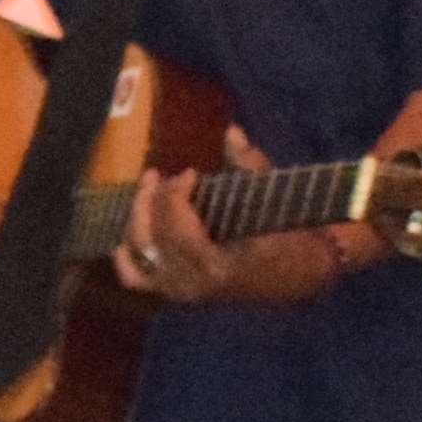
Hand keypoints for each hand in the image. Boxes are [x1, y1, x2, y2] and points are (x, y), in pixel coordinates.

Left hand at [113, 163, 338, 311]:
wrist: (297, 277)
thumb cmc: (287, 237)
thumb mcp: (274, 202)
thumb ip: (250, 166)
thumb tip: (231, 131)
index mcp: (217, 266)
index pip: (177, 230)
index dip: (175, 196)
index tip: (189, 173)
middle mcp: (191, 282)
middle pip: (153, 237)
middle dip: (152, 200)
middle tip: (158, 175)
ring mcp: (178, 290)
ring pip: (138, 252)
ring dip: (137, 216)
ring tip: (147, 187)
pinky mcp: (172, 290)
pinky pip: (134, 277)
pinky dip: (124, 254)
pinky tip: (129, 227)